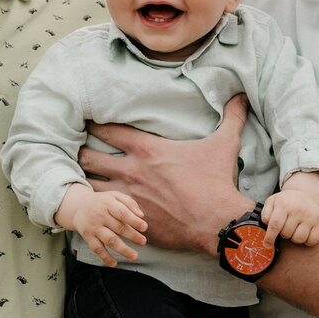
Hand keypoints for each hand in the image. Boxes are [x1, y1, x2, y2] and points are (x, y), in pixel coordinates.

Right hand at [55, 183, 146, 266]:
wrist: (78, 207)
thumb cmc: (103, 202)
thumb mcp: (114, 195)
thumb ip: (129, 202)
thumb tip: (141, 216)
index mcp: (108, 204)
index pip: (122, 213)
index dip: (134, 221)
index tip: (145, 227)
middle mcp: (100, 216)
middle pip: (118, 227)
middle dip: (132, 236)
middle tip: (143, 242)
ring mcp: (93, 227)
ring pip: (109, 240)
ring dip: (123, 249)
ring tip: (134, 256)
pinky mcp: (88, 237)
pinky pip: (97, 248)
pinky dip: (105, 257)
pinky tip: (114, 263)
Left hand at [78, 94, 248, 253]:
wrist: (217, 222)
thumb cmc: (217, 182)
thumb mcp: (225, 144)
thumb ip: (231, 116)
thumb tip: (243, 95)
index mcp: (148, 149)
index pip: (107, 130)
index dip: (94, 125)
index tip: (87, 122)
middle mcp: (131, 171)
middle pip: (88, 157)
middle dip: (80, 152)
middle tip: (76, 150)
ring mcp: (127, 197)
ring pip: (88, 185)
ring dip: (82, 180)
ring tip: (75, 177)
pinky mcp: (129, 219)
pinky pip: (101, 211)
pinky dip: (94, 206)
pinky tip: (90, 205)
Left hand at [261, 171, 318, 246]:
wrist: (305, 194)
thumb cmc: (285, 202)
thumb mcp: (272, 202)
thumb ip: (265, 213)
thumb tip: (266, 225)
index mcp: (284, 204)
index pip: (275, 225)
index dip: (270, 237)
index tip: (267, 245)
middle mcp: (298, 209)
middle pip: (286, 234)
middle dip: (283, 233)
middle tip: (285, 226)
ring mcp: (310, 216)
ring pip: (299, 239)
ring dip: (294, 237)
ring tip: (293, 229)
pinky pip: (312, 240)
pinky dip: (307, 241)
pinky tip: (303, 233)